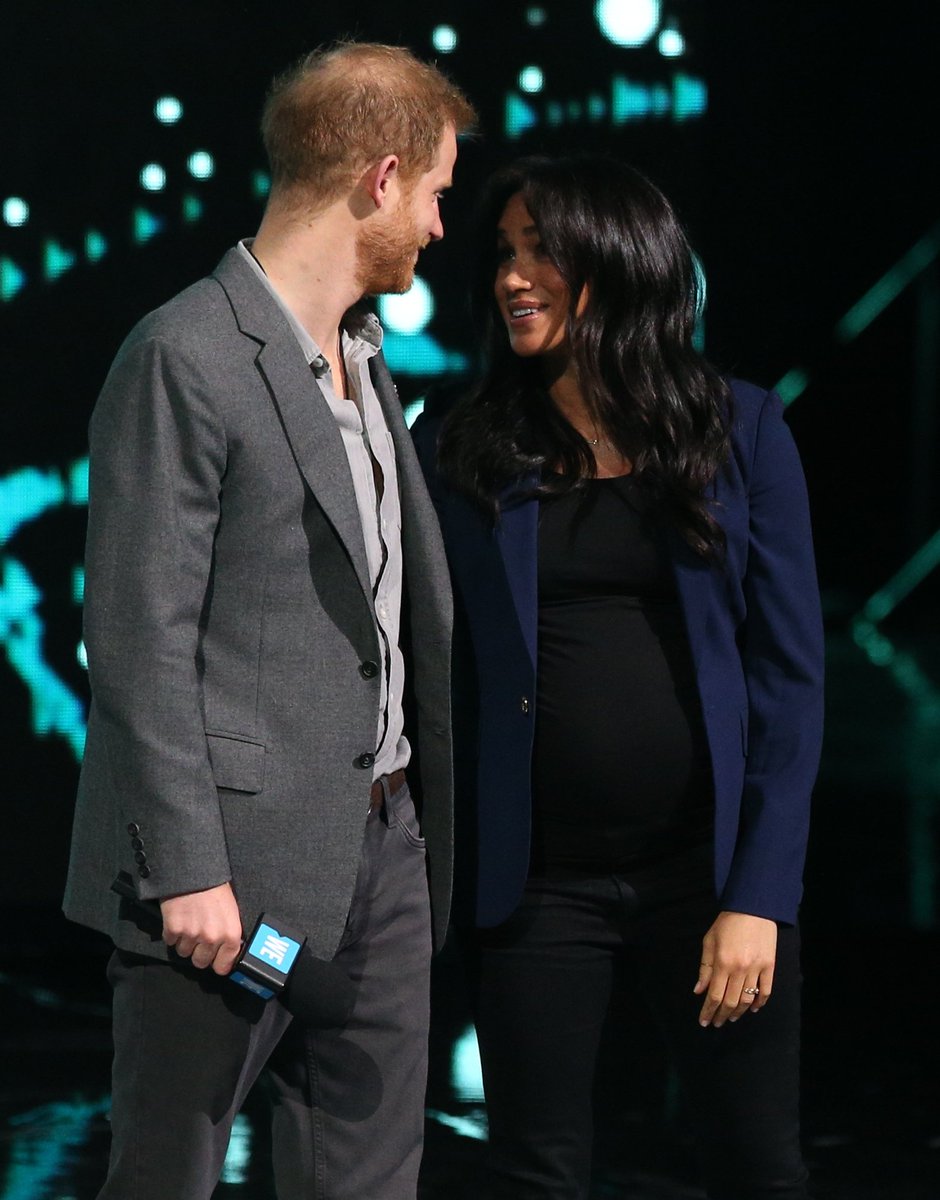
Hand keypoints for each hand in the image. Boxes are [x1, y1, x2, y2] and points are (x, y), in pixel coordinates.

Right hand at [160, 882, 242, 974]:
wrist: (193, 870)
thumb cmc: (215, 886)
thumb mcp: (231, 910)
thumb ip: (229, 932)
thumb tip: (228, 950)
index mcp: (231, 934)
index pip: (223, 966)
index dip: (218, 963)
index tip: (215, 960)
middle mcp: (212, 938)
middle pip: (201, 962)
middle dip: (198, 952)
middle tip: (198, 937)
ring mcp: (192, 935)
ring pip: (184, 953)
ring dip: (184, 942)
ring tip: (188, 923)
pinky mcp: (173, 930)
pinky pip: (170, 942)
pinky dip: (171, 933)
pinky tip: (178, 918)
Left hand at [693, 911, 776, 1027]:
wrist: (752, 907)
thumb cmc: (727, 923)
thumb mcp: (709, 941)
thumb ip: (704, 968)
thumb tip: (699, 991)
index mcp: (722, 963)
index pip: (714, 996)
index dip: (708, 1011)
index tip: (704, 1021)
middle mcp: (740, 969)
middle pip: (730, 1001)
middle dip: (722, 1015)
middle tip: (717, 1022)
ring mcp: (757, 968)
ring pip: (747, 1000)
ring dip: (738, 1012)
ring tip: (731, 1017)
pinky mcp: (770, 966)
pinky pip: (766, 991)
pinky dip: (759, 1003)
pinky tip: (752, 1009)